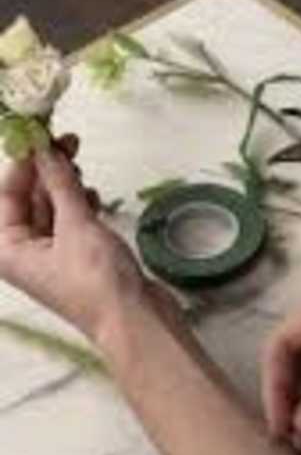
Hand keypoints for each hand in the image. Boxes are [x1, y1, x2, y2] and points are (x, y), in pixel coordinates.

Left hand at [0, 139, 147, 341]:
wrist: (134, 319)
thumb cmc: (96, 279)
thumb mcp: (75, 225)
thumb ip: (60, 184)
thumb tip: (46, 148)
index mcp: (9, 249)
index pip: (7, 195)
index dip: (24, 163)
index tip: (41, 135)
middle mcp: (25, 253)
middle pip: (29, 201)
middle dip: (47, 172)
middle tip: (68, 142)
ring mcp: (54, 257)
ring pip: (53, 211)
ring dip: (66, 189)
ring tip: (82, 169)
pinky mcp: (80, 260)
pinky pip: (72, 225)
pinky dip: (81, 208)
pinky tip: (95, 196)